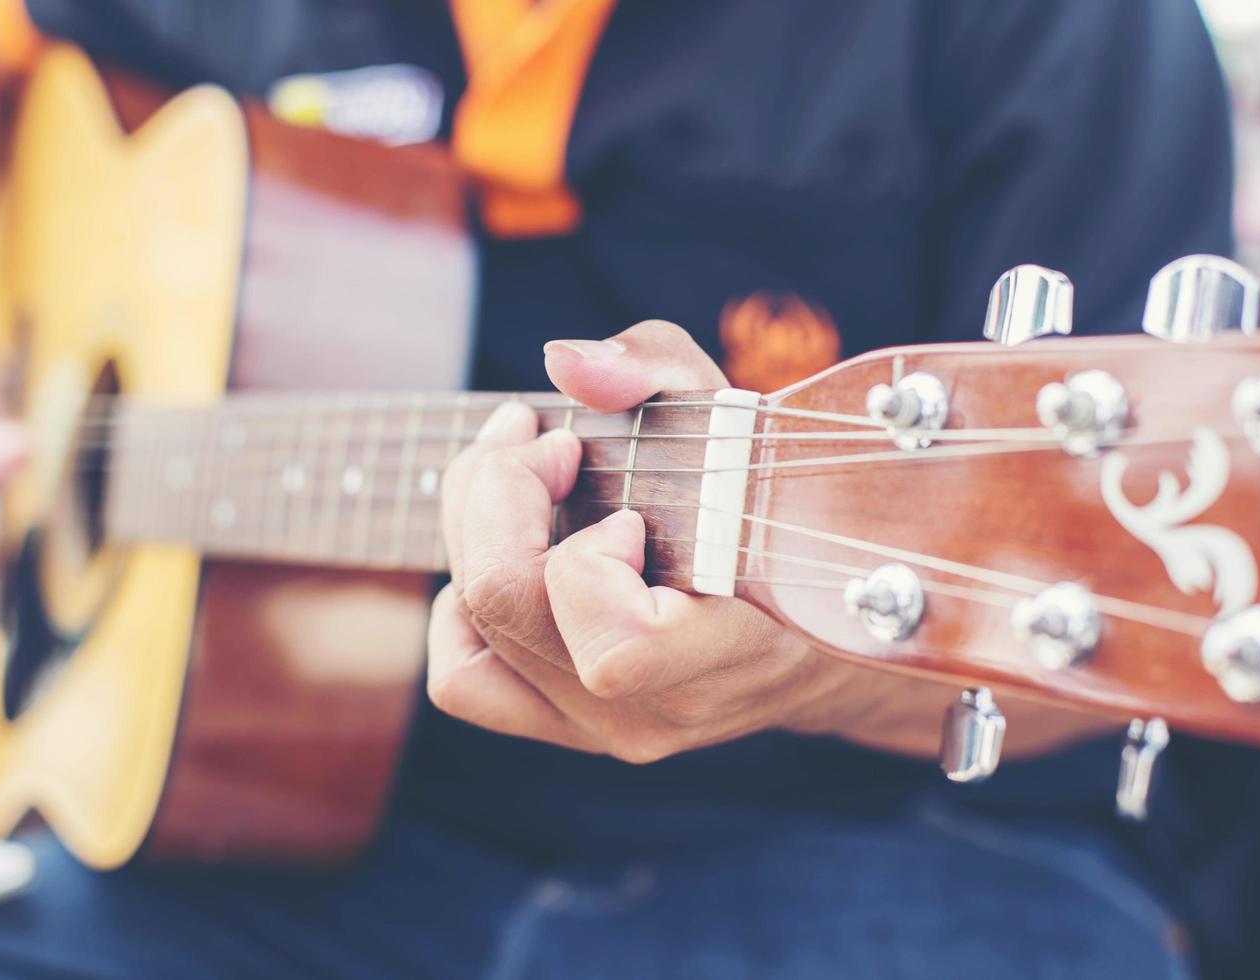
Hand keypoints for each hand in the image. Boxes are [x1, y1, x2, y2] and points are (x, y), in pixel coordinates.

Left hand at [429, 321, 882, 762]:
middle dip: (499, 492)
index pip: (615, 646)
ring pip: (474, 631)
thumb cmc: (766, 509)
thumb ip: (656, 369)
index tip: (612, 477)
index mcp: (725, 650)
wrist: (802, 637)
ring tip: (523, 478)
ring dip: (474, 528)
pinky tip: (503, 556)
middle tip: (547, 440)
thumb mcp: (731, 412)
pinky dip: (457, 612)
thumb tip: (565, 363)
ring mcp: (603, 729)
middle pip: (506, 604)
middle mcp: (655, 709)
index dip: (586, 552)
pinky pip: (463, 681)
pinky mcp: (562, 728)